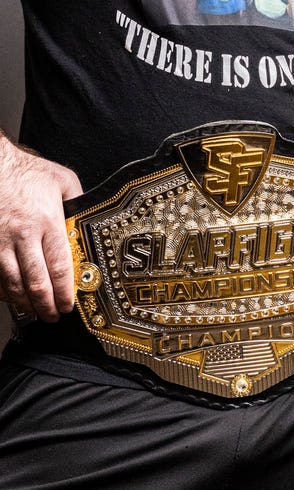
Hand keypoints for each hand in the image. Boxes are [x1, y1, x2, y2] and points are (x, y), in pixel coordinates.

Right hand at [0, 142, 82, 321]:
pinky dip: (2, 292)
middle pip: (35, 282)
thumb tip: (88, 224)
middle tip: (53, 316)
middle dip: (45, 305)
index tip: (68, 305)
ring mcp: (0, 243)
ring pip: (11, 284)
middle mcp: (23, 236)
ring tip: (34, 313)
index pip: (59, 266)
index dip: (64, 291)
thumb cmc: (30, 172)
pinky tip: (11, 298)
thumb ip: (78, 204)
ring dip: (23, 304)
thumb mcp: (64, 181)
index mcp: (48, 221)